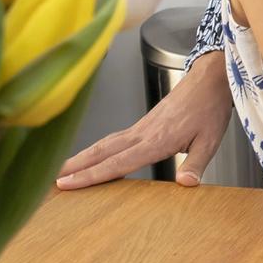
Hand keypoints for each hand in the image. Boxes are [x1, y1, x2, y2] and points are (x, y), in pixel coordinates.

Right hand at [57, 53, 231, 188]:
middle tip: (50, 181)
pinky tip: (92, 156)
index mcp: (157, 140)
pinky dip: (98, 149)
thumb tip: (185, 184)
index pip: (118, 163)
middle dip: (75, 167)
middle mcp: (143, 133)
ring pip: (105, 144)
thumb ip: (196, 163)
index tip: (66, 184)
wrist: (209, 79)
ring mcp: (141, 127)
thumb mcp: (211, 140)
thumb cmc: (211, 108)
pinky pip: (114, 139)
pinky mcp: (143, 124)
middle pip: (102, 152)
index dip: (91, 175)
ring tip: (61, 171)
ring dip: (82, 157)